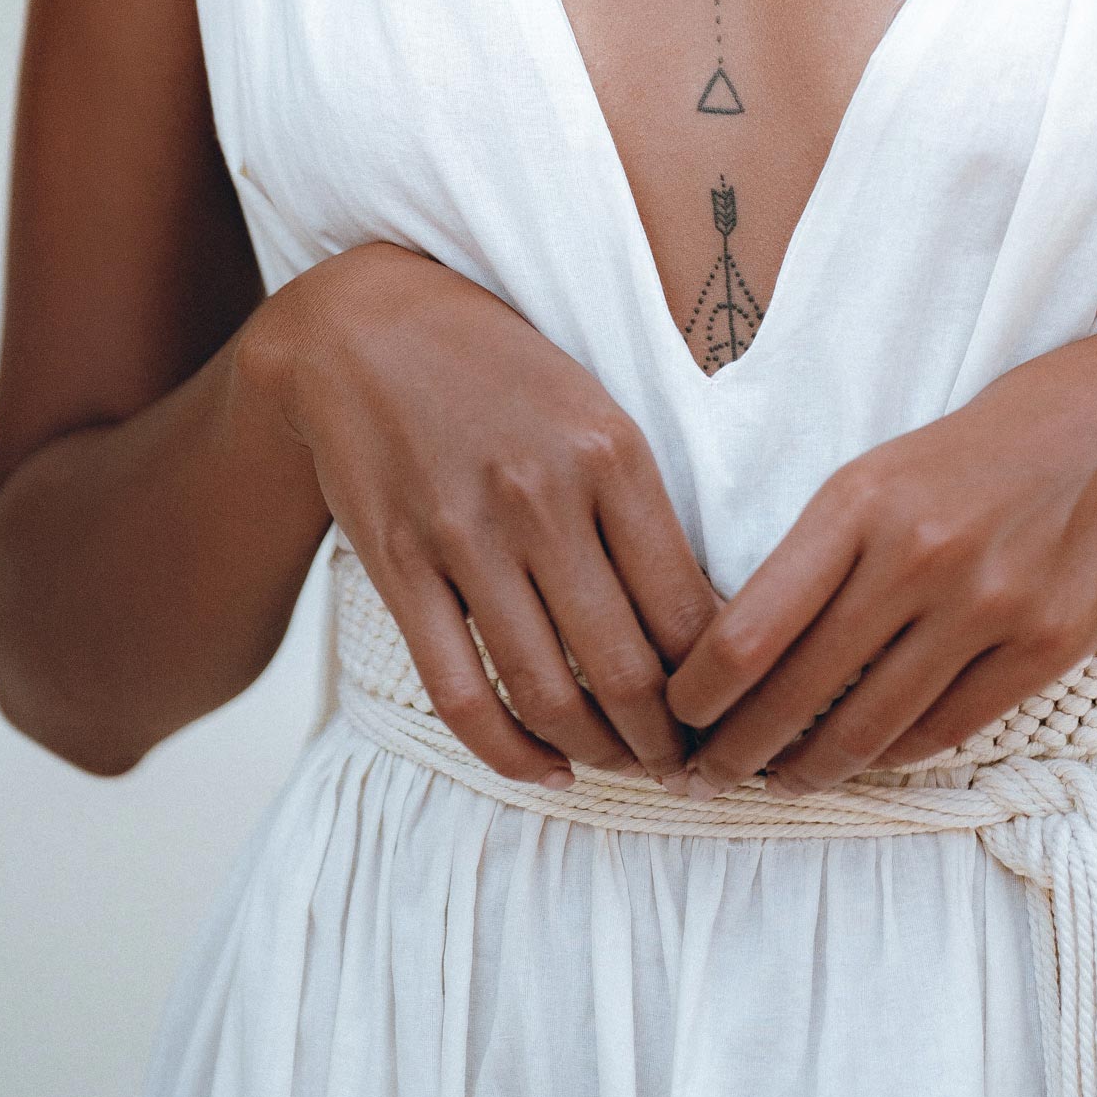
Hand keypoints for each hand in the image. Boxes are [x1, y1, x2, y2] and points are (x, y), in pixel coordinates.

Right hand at [244, 242, 718, 789]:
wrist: (363, 327)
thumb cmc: (500, 368)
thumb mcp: (593, 407)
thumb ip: (642, 504)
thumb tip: (709, 618)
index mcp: (610, 451)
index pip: (688, 608)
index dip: (720, 684)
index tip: (733, 711)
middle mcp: (543, 497)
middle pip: (626, 669)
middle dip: (668, 741)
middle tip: (689, 766)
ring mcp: (464, 537)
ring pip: (547, 693)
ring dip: (598, 754)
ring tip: (625, 767)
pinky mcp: (399, 568)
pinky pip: (459, 694)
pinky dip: (510, 752)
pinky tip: (547, 769)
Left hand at [663, 321, 1096, 793]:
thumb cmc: (1002, 436)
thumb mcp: (896, 464)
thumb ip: (831, 544)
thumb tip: (749, 641)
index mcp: (863, 497)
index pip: (748, 629)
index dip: (696, 694)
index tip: (673, 716)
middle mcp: (919, 555)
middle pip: (795, 692)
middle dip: (735, 750)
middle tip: (702, 776)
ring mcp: (989, 607)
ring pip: (867, 729)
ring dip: (806, 769)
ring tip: (775, 781)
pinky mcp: (1048, 647)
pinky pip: (944, 730)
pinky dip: (892, 757)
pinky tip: (863, 761)